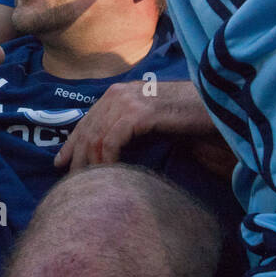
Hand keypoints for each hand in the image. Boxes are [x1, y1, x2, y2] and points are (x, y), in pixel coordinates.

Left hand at [54, 80, 213, 172]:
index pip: (87, 120)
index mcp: (118, 93)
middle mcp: (118, 94)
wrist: (214, 103)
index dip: (72, 143)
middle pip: (87, 130)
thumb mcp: (151, 117)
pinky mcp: (140, 112)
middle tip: (71, 181)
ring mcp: (128, 101)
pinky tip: (109, 174)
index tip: (61, 163)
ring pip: (96, 137)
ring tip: (88, 184)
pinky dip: (108, 159)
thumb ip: (130, 124)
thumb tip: (110, 148)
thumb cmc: (187, 113)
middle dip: (77, 158)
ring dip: (90, 162)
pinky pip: (112, 140)